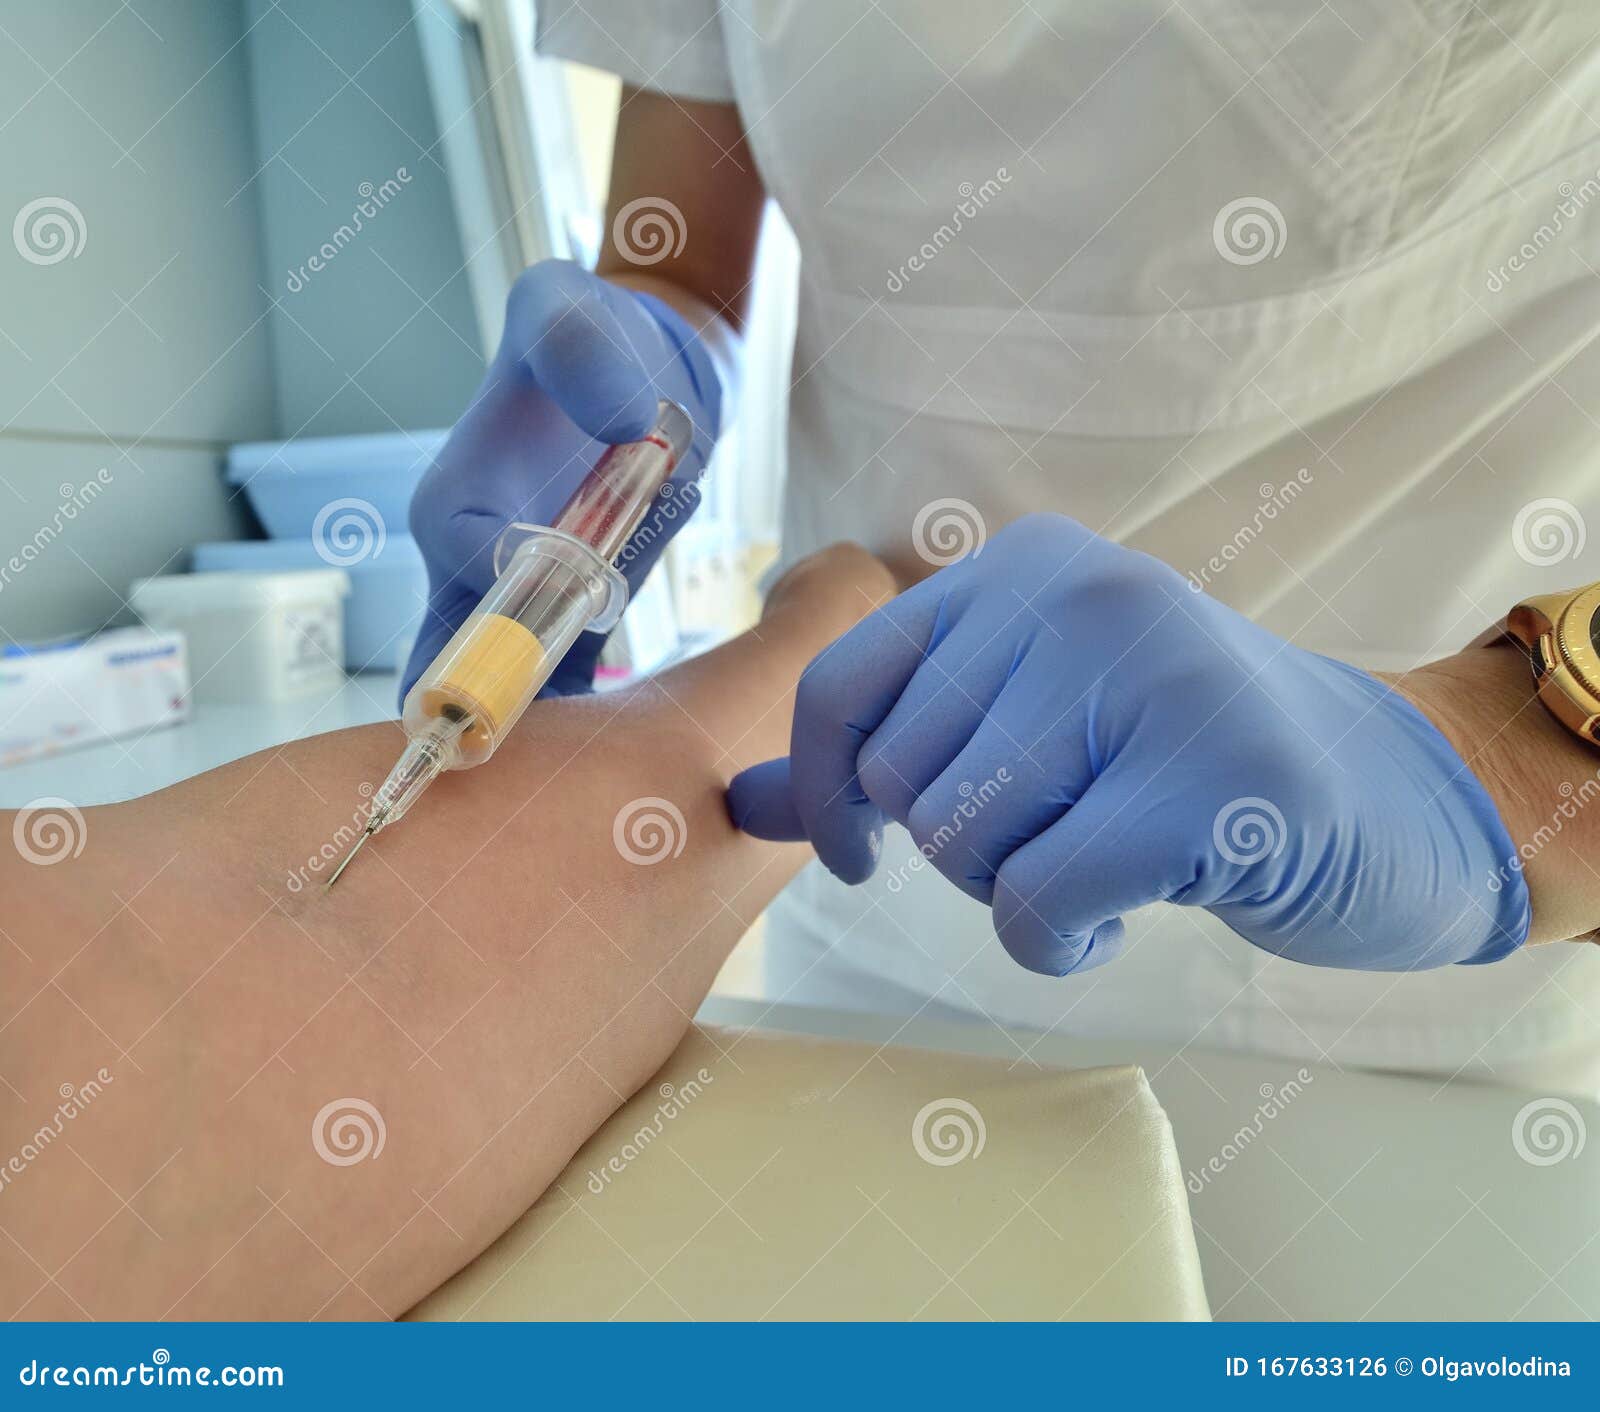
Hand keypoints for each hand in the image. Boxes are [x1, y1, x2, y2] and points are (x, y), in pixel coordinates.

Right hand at [404, 260, 721, 697]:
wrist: (631, 372)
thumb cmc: (583, 333)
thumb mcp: (567, 307)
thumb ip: (583, 353)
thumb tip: (625, 421)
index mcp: (454, 497)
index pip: (467, 564)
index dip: (518, 592)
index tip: (587, 591)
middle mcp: (470, 561)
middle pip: (451, 657)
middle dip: (488, 700)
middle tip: (548, 736)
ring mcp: (517, 598)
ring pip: (513, 683)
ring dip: (553, 710)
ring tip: (602, 724)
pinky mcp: (567, 617)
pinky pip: (564, 684)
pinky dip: (584, 717)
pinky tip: (624, 733)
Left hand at [727, 514, 1530, 974]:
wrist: (1385, 795)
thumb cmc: (1173, 765)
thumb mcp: (1024, 728)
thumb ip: (883, 753)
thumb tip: (739, 802)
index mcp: (1018, 568)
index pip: (844, 681)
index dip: (826, 788)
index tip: (854, 855)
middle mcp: (1075, 592)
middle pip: (904, 777)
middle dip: (954, 852)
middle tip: (1045, 848)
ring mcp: (1149, 672)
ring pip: (964, 838)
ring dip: (1010, 895)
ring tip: (1089, 872)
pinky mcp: (1212, 777)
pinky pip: (1036, 898)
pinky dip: (1053, 943)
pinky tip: (1109, 925)